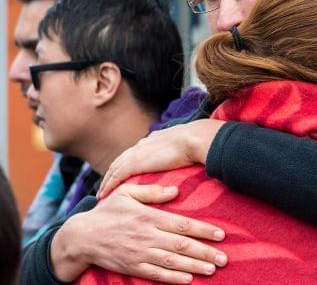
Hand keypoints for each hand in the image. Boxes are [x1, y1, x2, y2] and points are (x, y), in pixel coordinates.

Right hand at [51, 183, 227, 283]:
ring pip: (172, 261)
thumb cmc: (107, 212)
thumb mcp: (126, 193)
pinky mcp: (133, 267)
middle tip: (224, 258)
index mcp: (149, 217)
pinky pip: (156, 274)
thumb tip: (175, 190)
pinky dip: (173, 278)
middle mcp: (147, 236)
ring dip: (194, 266)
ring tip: (212, 269)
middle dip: (205, 252)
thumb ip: (151, 191)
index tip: (221, 235)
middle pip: (182, 245)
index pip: (182, 224)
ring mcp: (140, 253)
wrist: (81, 237)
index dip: (203, 230)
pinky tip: (188, 280)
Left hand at [98, 119, 224, 197]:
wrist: (195, 140)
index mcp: (155, 138)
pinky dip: (109, 185)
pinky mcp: (136, 163)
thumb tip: (193, 157)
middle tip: (106, 184)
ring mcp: (138, 152)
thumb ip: (185, 150)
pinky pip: (117, 176)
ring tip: (102, 192)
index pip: (137, 151)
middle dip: (113, 171)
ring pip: (115, 168)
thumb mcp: (189, 145)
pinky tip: (103, 194)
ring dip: (107, 180)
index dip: (129, 161)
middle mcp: (143, 143)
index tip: (124, 171)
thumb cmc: (198, 142)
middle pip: (122, 158)